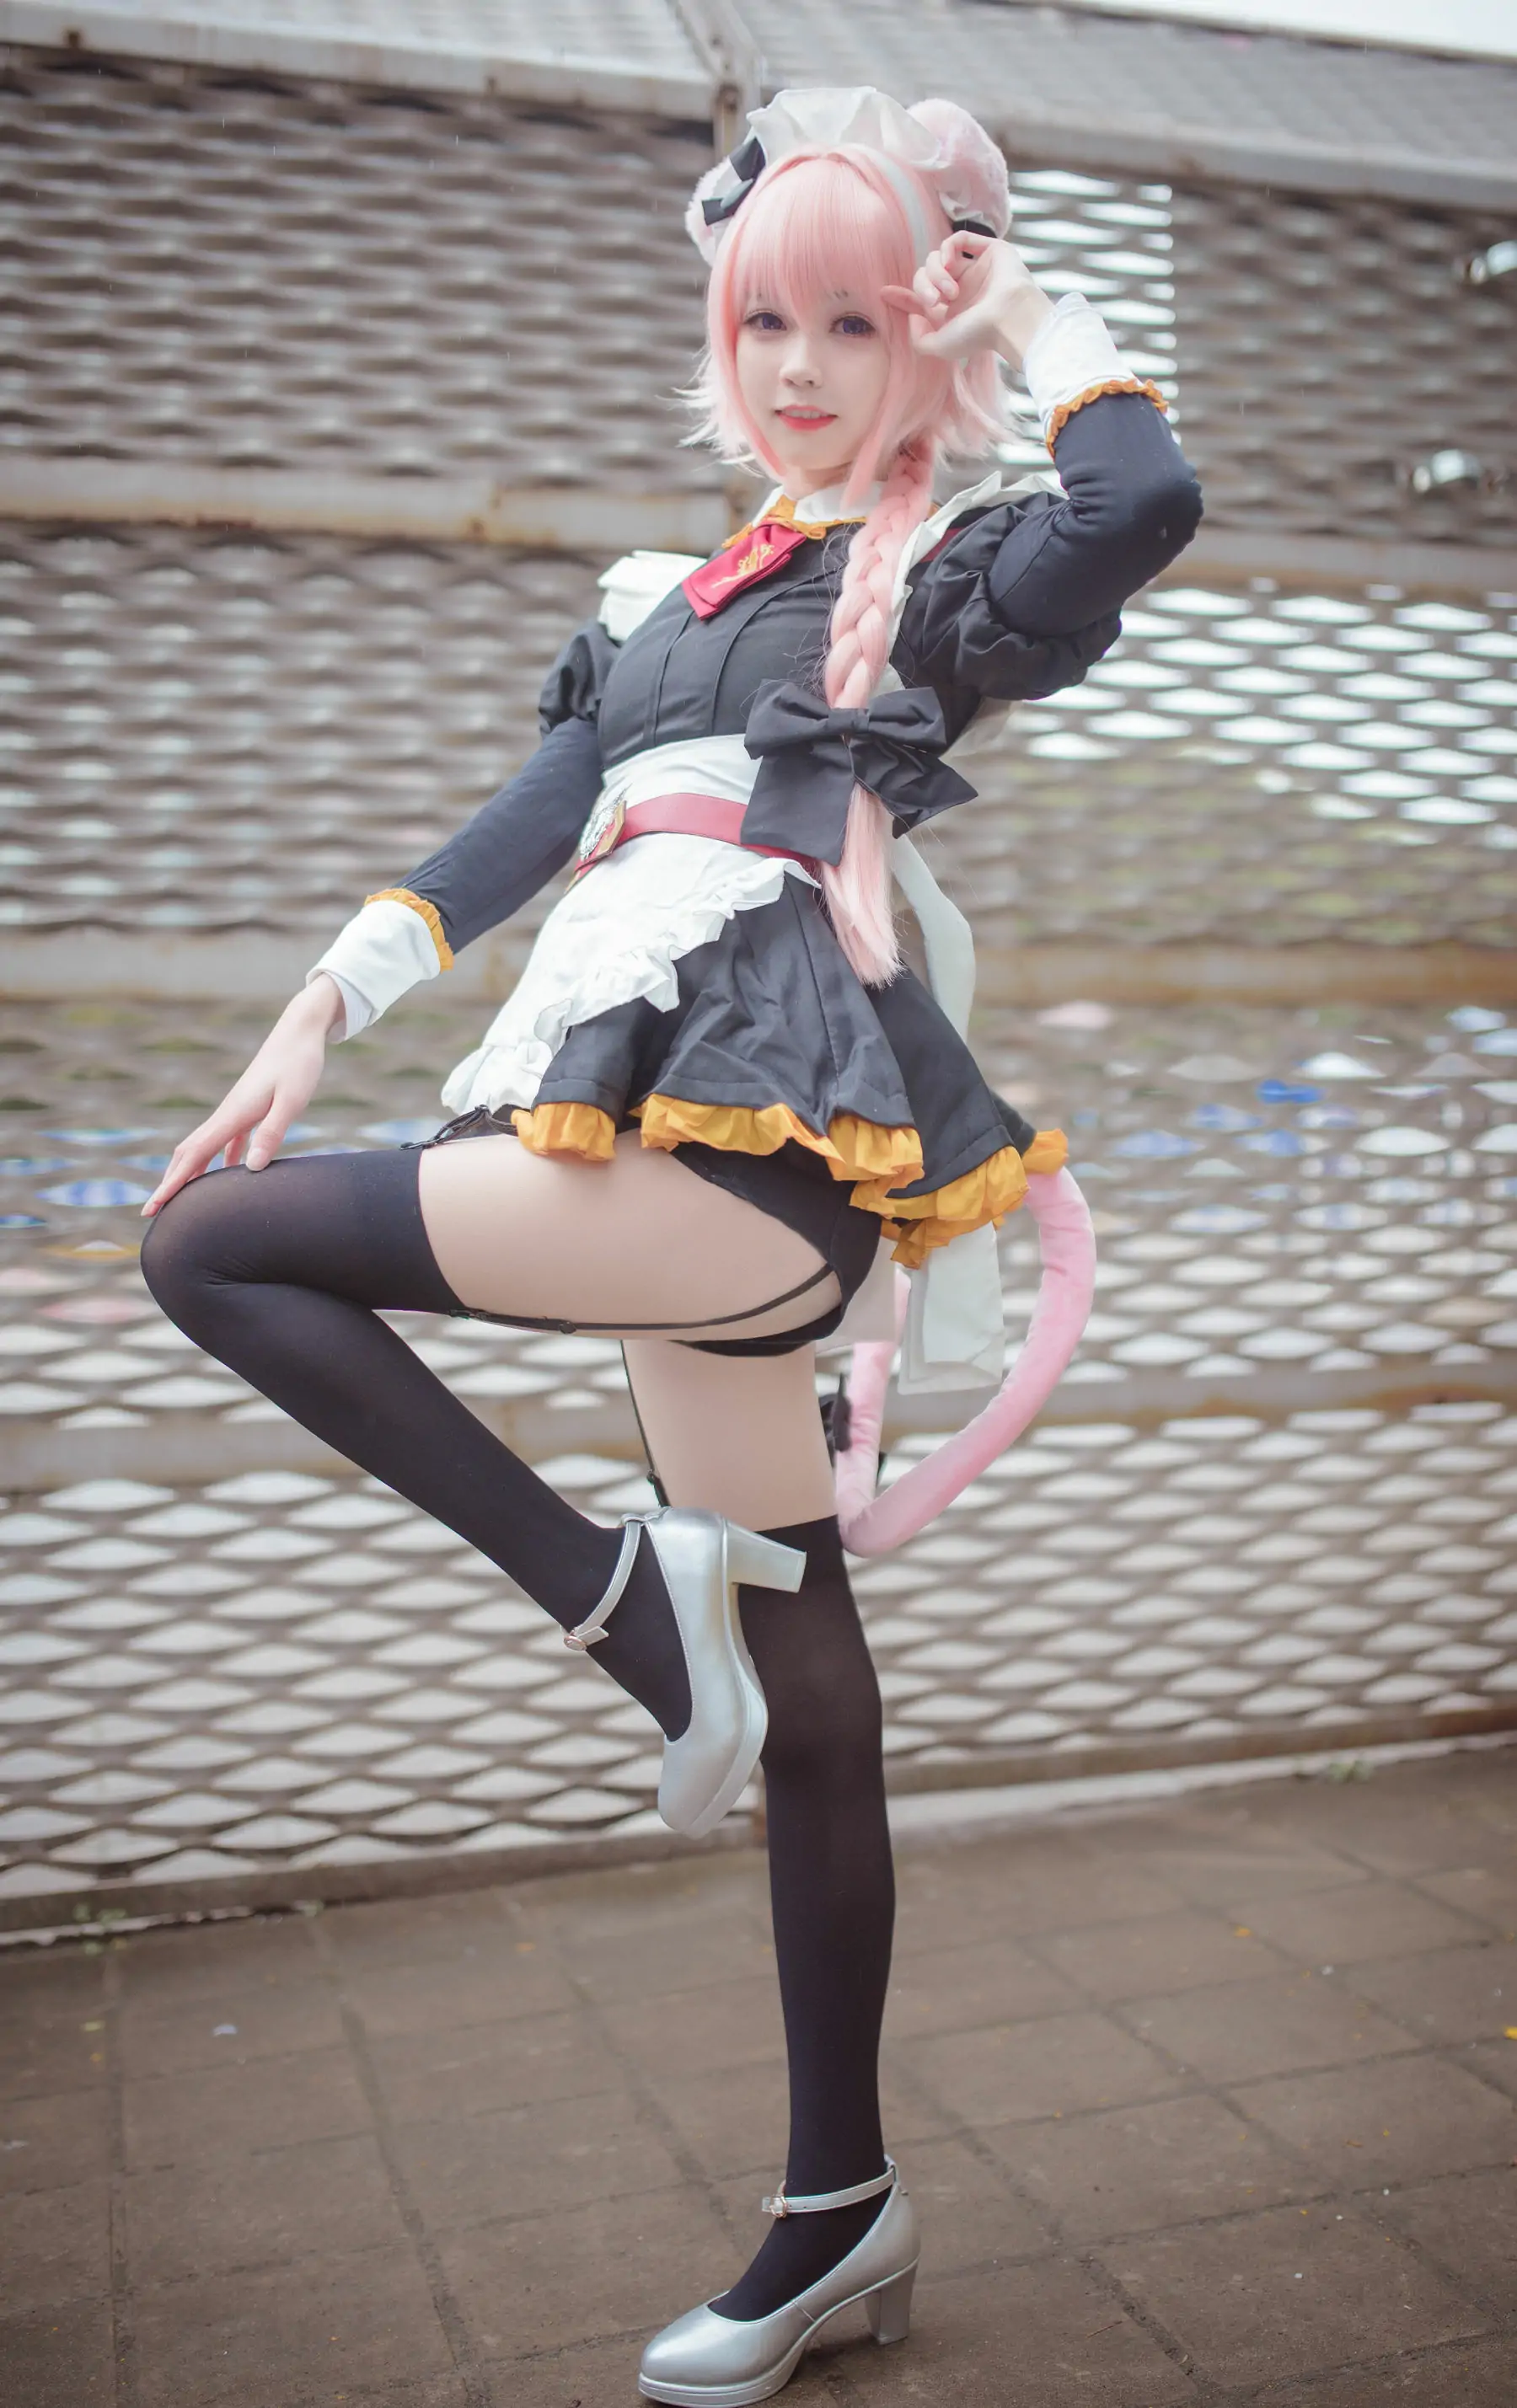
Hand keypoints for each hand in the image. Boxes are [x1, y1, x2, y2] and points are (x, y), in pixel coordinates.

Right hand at [142, 975, 344, 1216]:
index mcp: (232, 1114)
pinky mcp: (249, 1108)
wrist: (300, 1030)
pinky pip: (226, 1141)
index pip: (194, 1156)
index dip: (172, 1184)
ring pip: (204, 1147)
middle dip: (170, 1183)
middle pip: (188, 1153)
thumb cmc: (300, 1064)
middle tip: (152, 1212)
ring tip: (183, 1199)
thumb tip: (249, 1169)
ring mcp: (236, 1110)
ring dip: (190, 1172)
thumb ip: (271, 1132)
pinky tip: (229, 1174)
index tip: (153, 1207)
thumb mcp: (291, 1101)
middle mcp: (227, 1113)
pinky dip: (219, 1160)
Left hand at [882, 232, 1054, 369]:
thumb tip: (912, 316)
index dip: (904, 295)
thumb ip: (918, 339)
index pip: (922, 299)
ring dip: (936, 274)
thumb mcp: (939, 346)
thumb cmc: (977, 335)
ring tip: (951, 290)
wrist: (1008, 317)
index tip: (885, 293)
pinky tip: (950, 263)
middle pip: (925, 275)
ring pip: (938, 258)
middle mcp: (964, 289)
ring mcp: (976, 269)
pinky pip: (959, 239)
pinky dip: (947, 249)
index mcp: (953, 311)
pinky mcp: (989, 251)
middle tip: (935, 300)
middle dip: (922, 287)